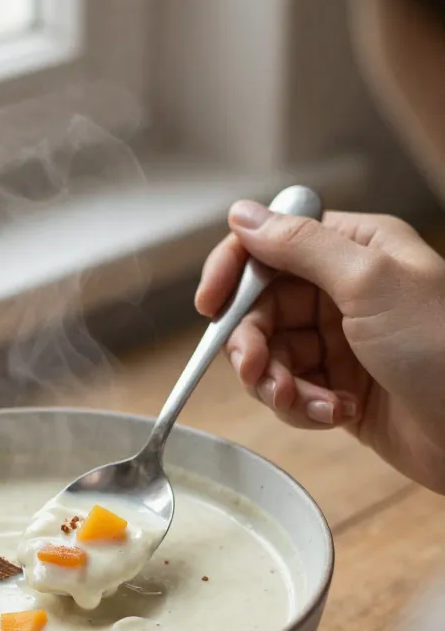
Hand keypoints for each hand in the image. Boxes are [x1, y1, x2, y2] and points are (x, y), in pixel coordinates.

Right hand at [196, 202, 444, 492]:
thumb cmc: (444, 350)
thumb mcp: (370, 283)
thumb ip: (300, 245)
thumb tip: (243, 215)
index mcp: (356, 248)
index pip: (272, 245)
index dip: (234, 272)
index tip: (210, 306)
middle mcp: (345, 290)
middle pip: (262, 307)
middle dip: (254, 343)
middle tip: (257, 371)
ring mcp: (342, 341)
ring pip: (272, 354)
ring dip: (277, 382)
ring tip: (305, 403)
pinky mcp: (340, 388)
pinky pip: (293, 391)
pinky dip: (302, 406)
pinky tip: (333, 416)